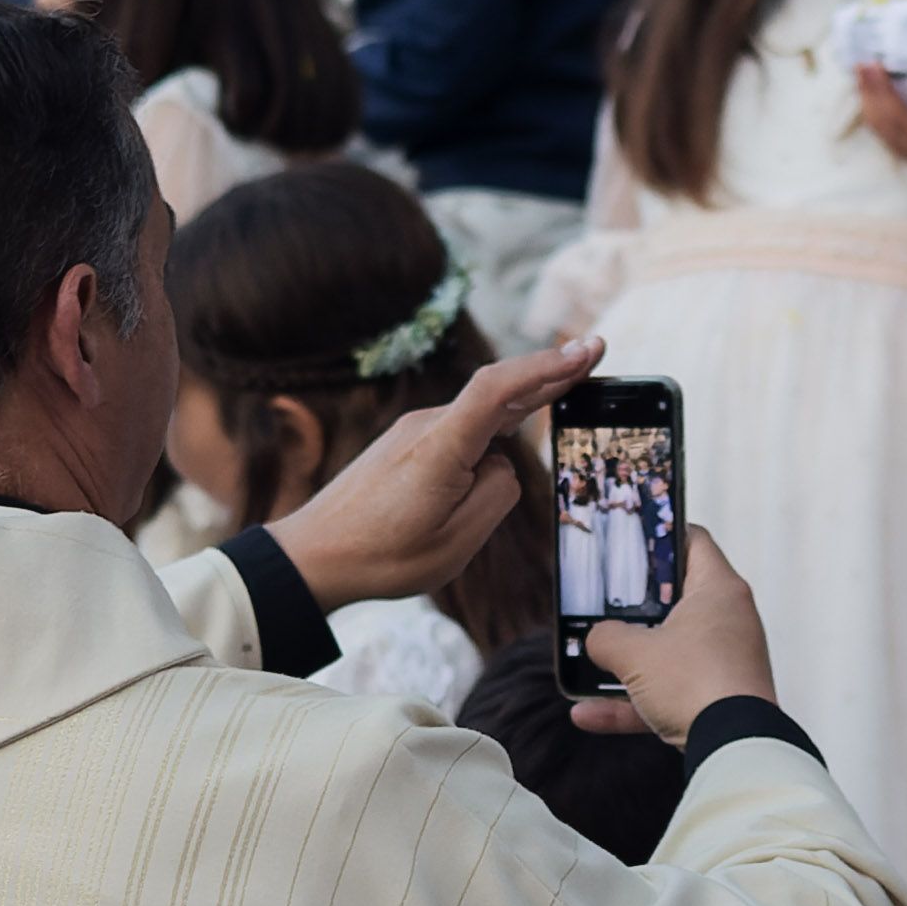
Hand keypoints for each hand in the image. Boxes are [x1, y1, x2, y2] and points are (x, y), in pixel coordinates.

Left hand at [267, 335, 596, 607]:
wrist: (313, 557)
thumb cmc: (383, 555)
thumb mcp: (458, 540)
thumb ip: (497, 494)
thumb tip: (500, 464)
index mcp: (443, 445)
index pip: (503, 387)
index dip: (550, 365)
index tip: (589, 349)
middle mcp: (427, 426)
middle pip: (497, 392)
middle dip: (548, 374)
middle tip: (593, 353)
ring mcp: (412, 432)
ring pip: (479, 419)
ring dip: (519, 408)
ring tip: (563, 393)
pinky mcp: (405, 445)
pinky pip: (459, 431)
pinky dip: (491, 429)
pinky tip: (509, 436)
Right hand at [570, 522, 773, 744]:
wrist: (734, 748)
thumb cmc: (694, 683)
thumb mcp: (634, 653)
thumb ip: (605, 637)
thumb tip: (596, 640)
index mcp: (718, 590)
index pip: (692, 541)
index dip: (659, 534)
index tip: (628, 538)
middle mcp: (728, 621)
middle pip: (674, 601)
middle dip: (632, 608)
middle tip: (598, 602)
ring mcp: (724, 662)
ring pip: (667, 653)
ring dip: (625, 664)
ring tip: (586, 664)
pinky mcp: (718, 700)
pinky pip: (668, 695)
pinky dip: (633, 704)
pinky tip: (587, 715)